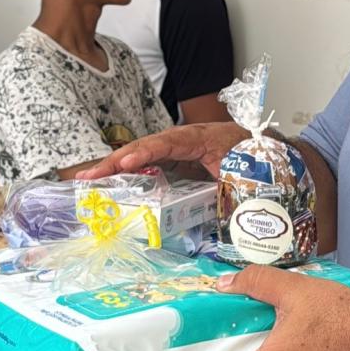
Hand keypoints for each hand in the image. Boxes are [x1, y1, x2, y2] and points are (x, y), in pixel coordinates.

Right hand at [76, 122, 248, 179]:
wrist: (261, 147)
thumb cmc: (251, 157)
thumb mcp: (244, 170)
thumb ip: (234, 187)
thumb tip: (227, 212)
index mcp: (199, 138)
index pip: (166, 143)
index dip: (145, 153)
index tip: (126, 164)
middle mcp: (181, 139)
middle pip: (143, 147)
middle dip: (116, 162)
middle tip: (89, 177)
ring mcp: (174, 148)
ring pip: (140, 154)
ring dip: (115, 167)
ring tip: (88, 180)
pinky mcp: (173, 158)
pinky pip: (147, 163)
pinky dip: (128, 172)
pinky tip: (110, 182)